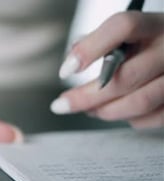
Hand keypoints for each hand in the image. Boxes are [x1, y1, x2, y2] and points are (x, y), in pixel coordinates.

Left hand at [51, 12, 163, 127]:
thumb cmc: (145, 45)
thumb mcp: (126, 36)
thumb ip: (98, 42)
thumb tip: (71, 64)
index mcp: (153, 25)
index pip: (122, 27)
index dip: (90, 49)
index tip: (66, 70)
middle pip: (125, 77)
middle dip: (86, 96)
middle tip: (62, 105)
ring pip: (139, 102)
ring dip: (105, 111)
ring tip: (88, 109)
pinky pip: (151, 118)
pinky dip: (127, 119)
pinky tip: (114, 111)